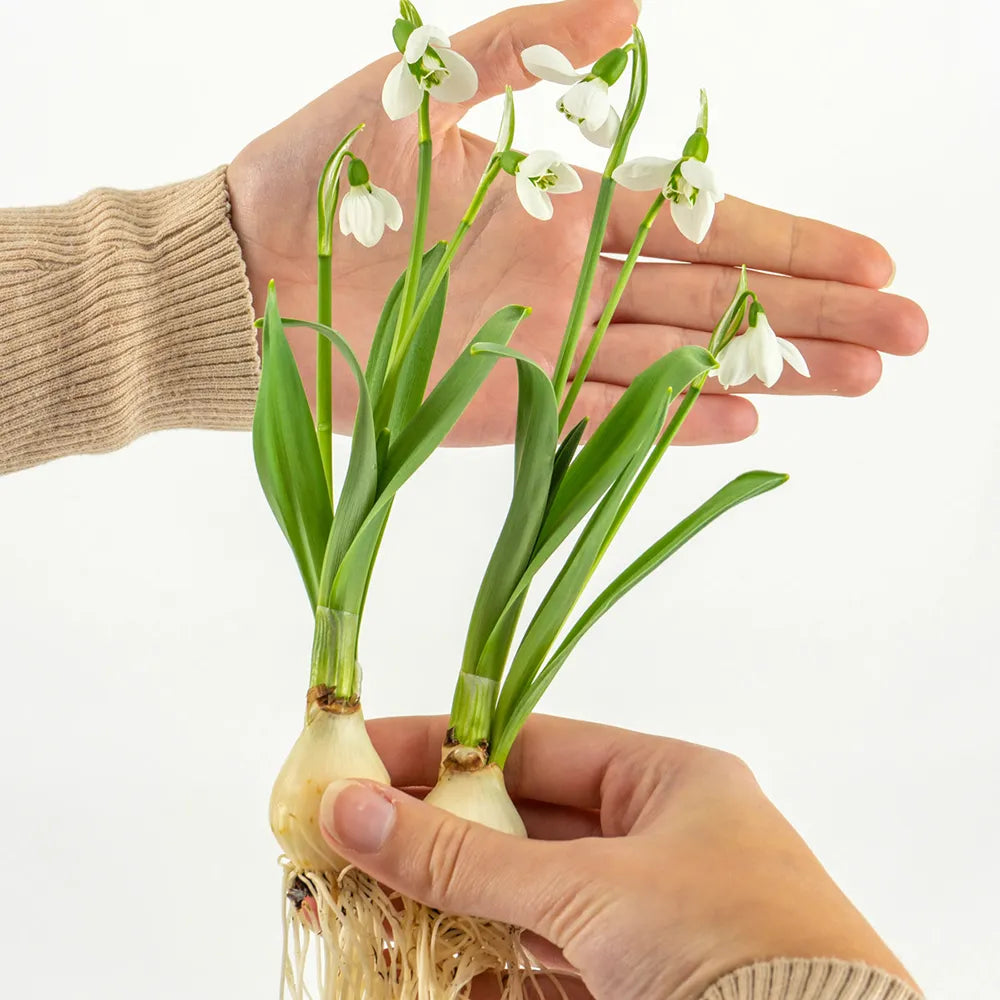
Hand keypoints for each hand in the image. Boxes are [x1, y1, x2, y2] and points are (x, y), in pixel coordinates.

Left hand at [227, 0, 926, 446]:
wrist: (238, 277)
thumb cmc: (317, 176)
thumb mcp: (420, 89)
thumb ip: (528, 46)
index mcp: (566, 204)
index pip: (707, 224)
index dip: (792, 240)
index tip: (876, 257)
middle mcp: (571, 280)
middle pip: (716, 299)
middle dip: (814, 315)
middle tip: (906, 335)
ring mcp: (543, 348)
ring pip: (679, 362)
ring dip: (771, 372)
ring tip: (860, 382)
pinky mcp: (504, 409)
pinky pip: (602, 415)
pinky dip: (670, 418)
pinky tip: (746, 420)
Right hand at [318, 715, 920, 999]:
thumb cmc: (731, 951)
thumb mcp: (588, 892)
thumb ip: (465, 858)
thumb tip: (352, 812)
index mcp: (669, 782)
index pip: (532, 743)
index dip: (445, 745)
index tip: (362, 750)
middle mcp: (658, 838)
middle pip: (518, 819)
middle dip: (431, 828)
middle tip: (343, 831)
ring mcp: (646, 915)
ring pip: (521, 893)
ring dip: (445, 899)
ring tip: (358, 897)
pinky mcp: (631, 981)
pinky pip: (538, 959)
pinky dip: (480, 963)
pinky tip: (418, 962)